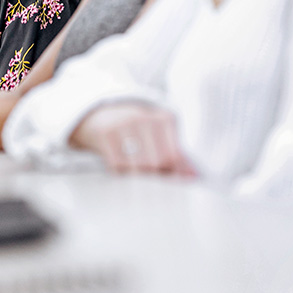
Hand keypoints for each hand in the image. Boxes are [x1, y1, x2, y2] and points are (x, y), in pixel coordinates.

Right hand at [71, 103, 196, 175]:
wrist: (98, 112)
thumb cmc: (135, 129)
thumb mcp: (158, 135)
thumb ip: (177, 155)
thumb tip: (195, 176)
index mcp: (164, 118)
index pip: (174, 155)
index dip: (173, 174)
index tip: (167, 180)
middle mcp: (144, 117)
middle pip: (157, 162)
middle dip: (154, 176)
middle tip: (149, 179)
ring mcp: (123, 124)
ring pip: (138, 166)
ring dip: (137, 176)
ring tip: (134, 172)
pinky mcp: (105, 134)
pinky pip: (117, 165)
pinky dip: (120, 172)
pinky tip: (119, 166)